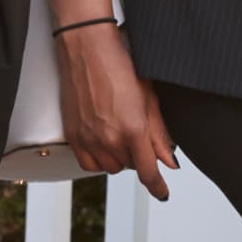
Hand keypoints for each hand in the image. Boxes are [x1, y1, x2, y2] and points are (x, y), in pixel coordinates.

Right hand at [60, 21, 174, 199]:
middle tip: (135, 131)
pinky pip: (88, 164)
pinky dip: (98, 158)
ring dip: (118, 157)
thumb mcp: (149, 98)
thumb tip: (168, 161)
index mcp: (133, 129)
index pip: (148, 172)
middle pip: (130, 167)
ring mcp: (89, 138)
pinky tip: (103, 141)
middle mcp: (109, 138)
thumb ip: (159, 134)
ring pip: (110, 168)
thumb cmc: (119, 64)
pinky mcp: (73, 135)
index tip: (162, 193)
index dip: (158, 187)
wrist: (87, 48)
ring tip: (118, 131)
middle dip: (137, 156)